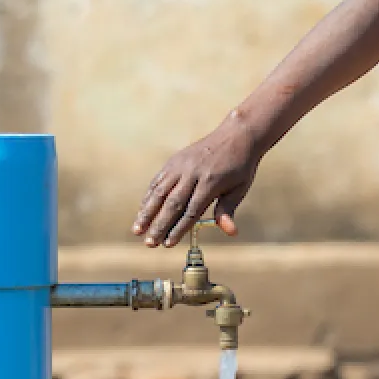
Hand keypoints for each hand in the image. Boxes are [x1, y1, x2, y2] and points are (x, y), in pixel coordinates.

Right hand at [134, 113, 262, 246]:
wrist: (236, 135)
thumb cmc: (241, 166)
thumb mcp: (240, 188)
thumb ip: (228, 210)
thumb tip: (230, 232)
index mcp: (210, 182)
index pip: (191, 211)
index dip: (178, 228)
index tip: (167, 244)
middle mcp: (192, 173)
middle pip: (172, 203)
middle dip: (159, 225)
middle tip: (149, 243)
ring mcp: (180, 165)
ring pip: (160, 191)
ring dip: (146, 212)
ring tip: (137, 230)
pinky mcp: (174, 161)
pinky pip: (158, 181)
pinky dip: (149, 196)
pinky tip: (143, 211)